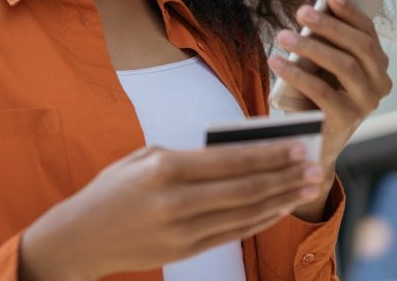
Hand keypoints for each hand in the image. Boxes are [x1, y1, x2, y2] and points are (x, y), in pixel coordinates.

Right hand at [18, 140, 326, 279]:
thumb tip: (239, 154)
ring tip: (307, 187)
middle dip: (285, 177)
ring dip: (281, 199)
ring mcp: (182, 230)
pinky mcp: (185, 251)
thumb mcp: (144, 158)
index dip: (269, 154)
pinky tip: (278, 208)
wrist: (81, 237)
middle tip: (315, 166)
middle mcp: (176, 201)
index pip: (230, 160)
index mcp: (165, 167)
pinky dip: (260, 220)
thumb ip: (189, 156)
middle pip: (245, 188)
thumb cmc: (114, 188)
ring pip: (244, 213)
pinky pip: (233, 234)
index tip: (297, 145)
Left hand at [268, 0, 391, 191]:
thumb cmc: (317, 95)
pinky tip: (276, 62)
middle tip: (302, 11)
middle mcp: (380, 84)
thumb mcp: (324, 67)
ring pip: (343, 65)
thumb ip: (327, 43)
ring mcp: (366, 104)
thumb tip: (313, 12)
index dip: (351, 11)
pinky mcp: (345, 120)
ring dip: (310, 46)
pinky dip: (297, 73)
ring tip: (282, 35)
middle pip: (359, 46)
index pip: (368, 33)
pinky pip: (321, 91)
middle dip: (329, 25)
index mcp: (378, 66)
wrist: (312, 141)